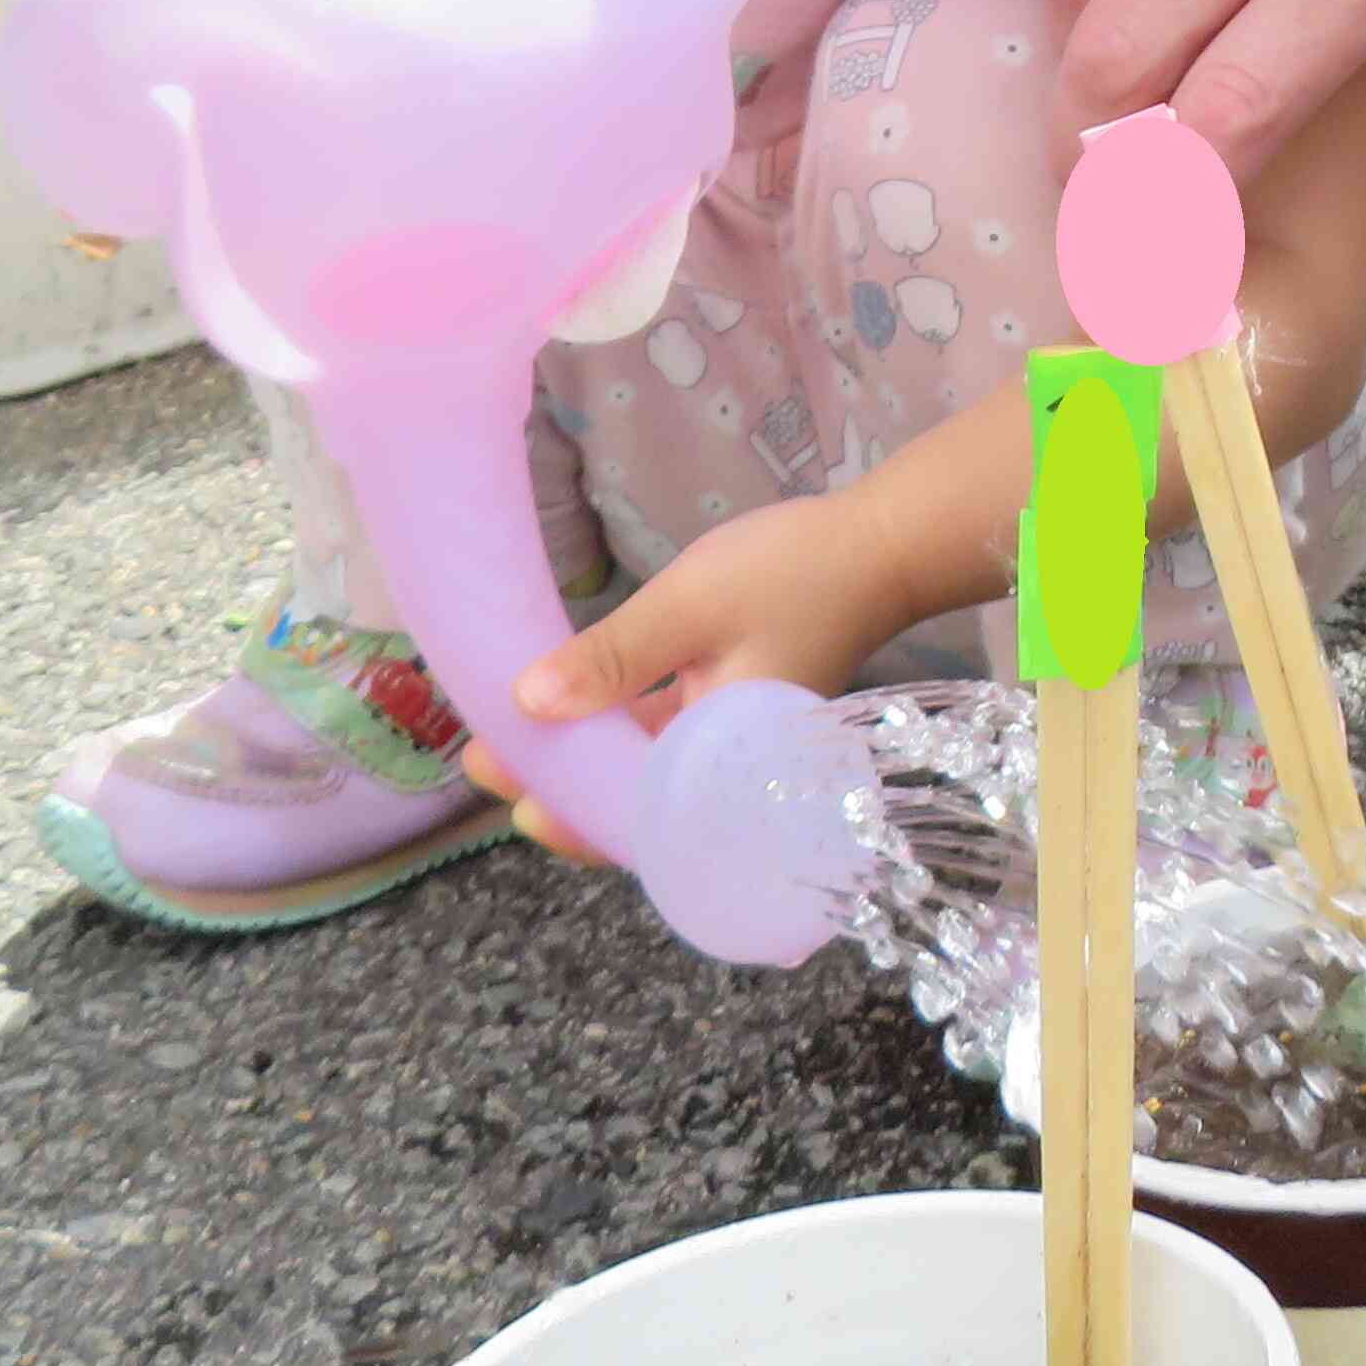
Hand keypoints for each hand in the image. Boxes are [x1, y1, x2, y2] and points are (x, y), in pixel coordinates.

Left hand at [462, 495, 893, 861]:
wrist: (878, 545)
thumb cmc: (792, 572)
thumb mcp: (690, 605)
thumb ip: (613, 657)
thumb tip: (527, 704)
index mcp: (728, 760)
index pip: (639, 820)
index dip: (571, 818)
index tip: (512, 800)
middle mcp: (731, 769)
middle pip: (635, 803)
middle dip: (560, 787)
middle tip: (487, 761)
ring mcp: (732, 745)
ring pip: (644, 772)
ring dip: (580, 757)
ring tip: (509, 737)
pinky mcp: (731, 715)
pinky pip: (662, 742)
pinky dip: (614, 731)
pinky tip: (572, 710)